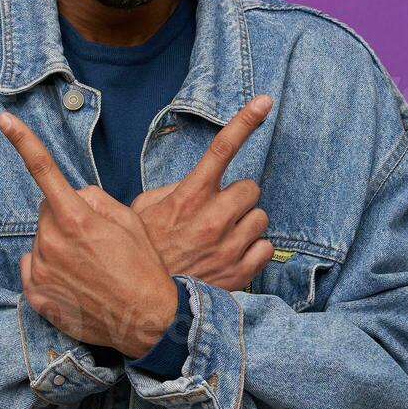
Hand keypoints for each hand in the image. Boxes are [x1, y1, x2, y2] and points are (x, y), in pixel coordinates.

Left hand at [0, 111, 178, 357]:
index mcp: (76, 218)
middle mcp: (52, 242)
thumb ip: (94, 199)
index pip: (44, 170)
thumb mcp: (129, 221)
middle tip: (96, 241)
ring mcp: (41, 271)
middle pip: (47, 211)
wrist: (148, 321)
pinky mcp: (36, 296)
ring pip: (41, 241)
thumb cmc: (143, 268)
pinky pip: (34, 267)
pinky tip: (75, 283)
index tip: (2, 118)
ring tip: (90, 268)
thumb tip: (73, 196)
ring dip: (58, 246)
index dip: (22, 140)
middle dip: (65, 217)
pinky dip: (49, 270)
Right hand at [130, 94, 275, 290]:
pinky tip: (231, 258)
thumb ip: (169, 193)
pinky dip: (252, 251)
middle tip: (218, 212)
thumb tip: (187, 184)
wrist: (146, 307)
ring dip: (245, 225)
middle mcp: (214, 218)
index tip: (264, 101)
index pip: (221, 149)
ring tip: (221, 239)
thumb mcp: (141, 213)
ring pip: (260, 218)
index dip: (245, 121)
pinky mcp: (243, 271)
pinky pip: (266, 248)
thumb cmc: (144, 255)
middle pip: (251, 188)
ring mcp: (231, 246)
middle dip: (238, 197)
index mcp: (189, 197)